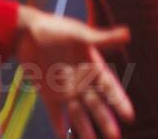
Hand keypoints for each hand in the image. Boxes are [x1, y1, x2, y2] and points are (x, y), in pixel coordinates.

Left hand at [13, 6, 133, 138]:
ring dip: (85, 128)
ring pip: (78, 113)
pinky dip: (59, 125)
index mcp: (94, 67)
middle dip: (106, 121)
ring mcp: (66, 88)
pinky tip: (64, 137)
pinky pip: (55, 113)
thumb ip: (102, 39)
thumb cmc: (56, 29)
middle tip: (114, 138)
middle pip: (97, 105)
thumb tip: (127, 34)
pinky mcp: (48, 94)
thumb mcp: (79, 34)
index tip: (130, 116)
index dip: (120, 102)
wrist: (26, 33)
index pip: (111, 88)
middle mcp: (83, 80)